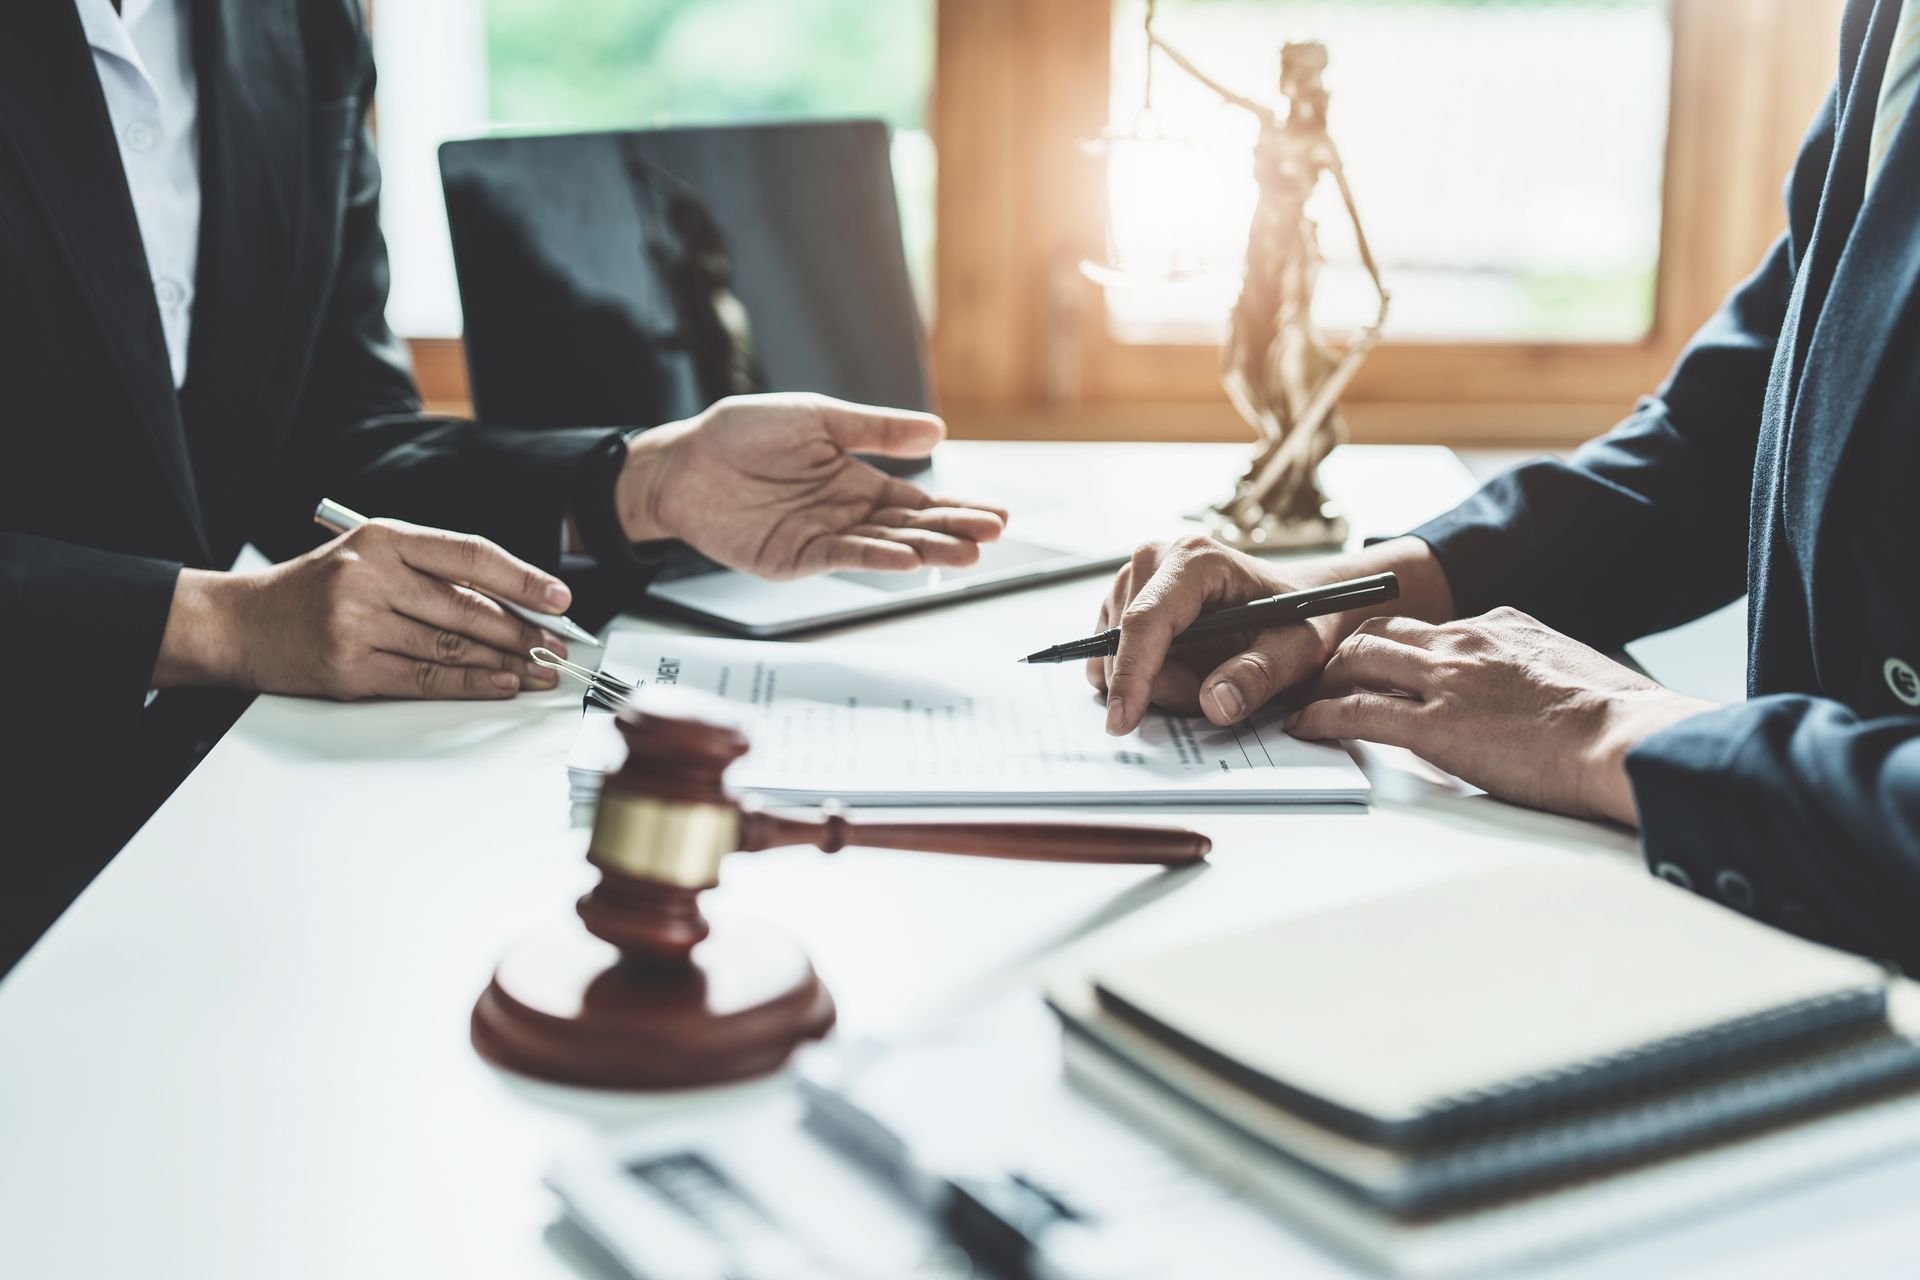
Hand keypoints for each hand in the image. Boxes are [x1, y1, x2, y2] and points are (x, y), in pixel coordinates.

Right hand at [155, 520, 571, 699]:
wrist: (237, 623)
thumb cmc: (313, 590)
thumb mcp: (369, 558)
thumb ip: (431, 572)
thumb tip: (512, 602)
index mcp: (382, 538)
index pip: (470, 555)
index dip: (522, 578)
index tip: (560, 598)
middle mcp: (370, 576)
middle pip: (466, 607)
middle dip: (522, 630)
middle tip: (556, 646)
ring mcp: (357, 624)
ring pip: (451, 647)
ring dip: (505, 663)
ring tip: (539, 671)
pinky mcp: (350, 669)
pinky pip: (425, 680)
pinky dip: (471, 685)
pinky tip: (501, 685)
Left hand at [615, 393, 1006, 579]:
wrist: (683, 461)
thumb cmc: (741, 433)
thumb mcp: (818, 416)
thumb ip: (875, 429)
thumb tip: (935, 431)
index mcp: (854, 479)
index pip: (917, 500)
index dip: (957, 507)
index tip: (996, 514)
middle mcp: (844, 513)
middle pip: (910, 527)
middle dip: (953, 531)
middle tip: (991, 536)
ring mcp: (821, 538)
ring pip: (884, 547)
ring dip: (925, 551)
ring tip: (963, 553)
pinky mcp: (794, 558)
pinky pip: (842, 558)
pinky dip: (877, 560)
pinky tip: (907, 559)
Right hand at [1089, 534, 1455, 735]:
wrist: (1297, 602)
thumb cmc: (1299, 619)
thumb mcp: (1298, 650)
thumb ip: (1260, 674)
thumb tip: (1216, 703)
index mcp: (1196, 559)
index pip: (1145, 621)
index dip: (1132, 674)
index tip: (1123, 721)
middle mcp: (1156, 558)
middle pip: (1127, 643)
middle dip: (1164, 684)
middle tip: (1217, 686)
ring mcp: (1135, 577)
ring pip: (1116, 653)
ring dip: (1157, 682)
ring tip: (1205, 673)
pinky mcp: (1123, 599)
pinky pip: (1113, 654)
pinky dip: (1143, 675)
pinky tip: (1182, 668)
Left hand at [1285, 607, 1716, 823]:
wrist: (1628, 739)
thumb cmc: (1620, 722)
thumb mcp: (1579, 674)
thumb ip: (1540, 673)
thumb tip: (1537, 694)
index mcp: (1504, 627)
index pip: (1435, 628)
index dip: (1402, 648)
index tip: (1388, 662)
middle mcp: (1466, 643)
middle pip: (1383, 633)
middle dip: (1349, 653)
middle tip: (1327, 675)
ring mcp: (1445, 681)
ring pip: (1359, 661)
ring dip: (1326, 679)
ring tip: (1307, 697)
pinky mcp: (1431, 726)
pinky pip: (1355, 713)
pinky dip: (1322, 717)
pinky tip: (1306, 726)